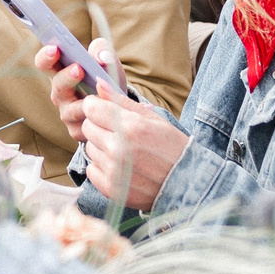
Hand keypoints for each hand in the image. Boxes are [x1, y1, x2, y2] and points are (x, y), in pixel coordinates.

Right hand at [34, 37, 116, 141]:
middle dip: (66, 77)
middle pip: (57, 85)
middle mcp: (60, 93)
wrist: (117, 105)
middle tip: (78, 69)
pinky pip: (84, 126)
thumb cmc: (104, 78)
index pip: (44, 63)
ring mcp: (66, 113)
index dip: (46, 56)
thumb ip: (102, 50)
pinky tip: (106, 116)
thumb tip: (103, 57)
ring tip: (97, 97)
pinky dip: (96, 120)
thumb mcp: (105, 60)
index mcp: (60, 71)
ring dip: (84, 103)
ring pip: (71, 110)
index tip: (54, 49)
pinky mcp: (76, 131)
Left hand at [80, 86, 185, 212]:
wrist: (188, 184)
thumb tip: (98, 83)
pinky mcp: (110, 189)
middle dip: (98, 126)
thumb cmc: (172, 147)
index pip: (91, 108)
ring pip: (89, 148)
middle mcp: (119, 149)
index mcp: (131, 127)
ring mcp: (114, 171)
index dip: (96, 107)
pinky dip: (102, 167)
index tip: (105, 111)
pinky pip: (91, 170)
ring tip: (123, 152)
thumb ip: (122, 101)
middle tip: (118, 133)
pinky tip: (120, 167)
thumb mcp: (153, 119)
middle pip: (87, 127)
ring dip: (101, 147)